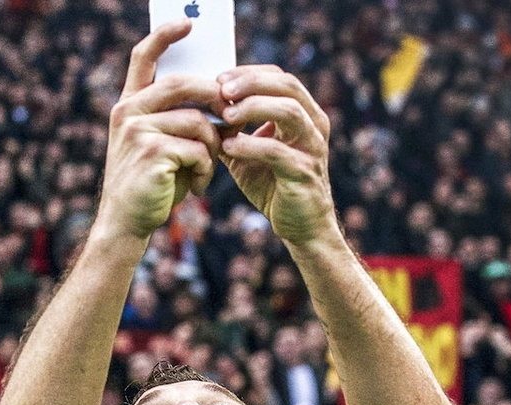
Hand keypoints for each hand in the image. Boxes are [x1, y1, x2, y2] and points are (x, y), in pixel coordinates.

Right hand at [98, 20, 223, 238]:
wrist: (128, 222)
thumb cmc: (154, 184)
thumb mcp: (164, 144)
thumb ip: (182, 118)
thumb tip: (223, 98)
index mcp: (129, 105)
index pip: (143, 58)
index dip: (164, 37)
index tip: (186, 23)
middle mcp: (128, 111)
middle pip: (184, 84)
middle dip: (216, 98)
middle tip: (232, 118)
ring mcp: (137, 130)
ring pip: (198, 122)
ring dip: (213, 148)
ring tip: (206, 170)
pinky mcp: (151, 152)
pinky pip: (198, 149)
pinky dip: (207, 170)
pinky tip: (199, 187)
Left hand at [217, 66, 333, 244]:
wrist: (300, 225)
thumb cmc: (274, 184)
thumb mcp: (247, 151)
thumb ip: (229, 130)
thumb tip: (196, 109)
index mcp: (303, 113)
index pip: (279, 77)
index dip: (249, 73)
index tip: (218, 79)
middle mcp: (314, 125)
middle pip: (287, 86)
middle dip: (251, 83)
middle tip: (221, 90)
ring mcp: (313, 147)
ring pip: (289, 111)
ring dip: (254, 107)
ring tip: (226, 116)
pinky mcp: (305, 172)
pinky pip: (278, 151)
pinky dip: (251, 145)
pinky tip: (229, 146)